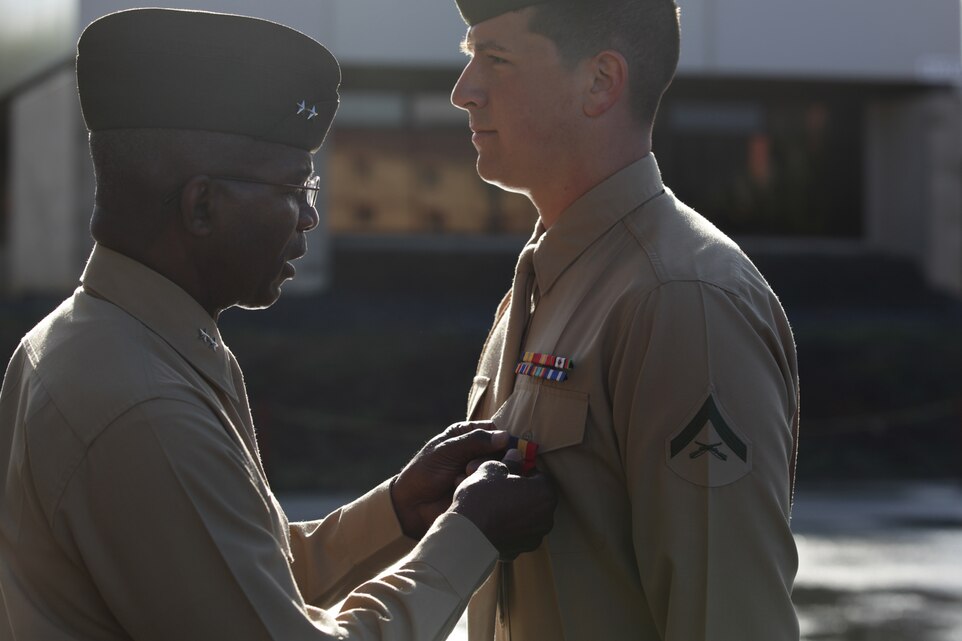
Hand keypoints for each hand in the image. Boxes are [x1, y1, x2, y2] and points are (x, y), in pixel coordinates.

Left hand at [391, 422, 509, 538]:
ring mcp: (481, 472)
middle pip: (502, 450)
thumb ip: (475, 441)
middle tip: (470, 467)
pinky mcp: (483, 491)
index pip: (494, 430)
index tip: (499, 446)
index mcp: (467, 435)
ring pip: (502, 467)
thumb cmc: (425, 472)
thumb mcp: (447, 450)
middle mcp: (477, 452)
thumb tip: (506, 437)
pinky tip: (468, 489)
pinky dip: (485, 486)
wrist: (413, 505)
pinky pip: (496, 486)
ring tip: (466, 477)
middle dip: (490, 457)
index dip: (500, 438)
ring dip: (486, 471)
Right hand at [451, 461, 556, 559]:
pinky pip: (516, 534)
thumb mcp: (492, 469)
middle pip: (536, 499)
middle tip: (500, 487)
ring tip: (493, 504)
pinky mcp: (519, 551)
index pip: (541, 477)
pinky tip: (490, 522)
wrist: (466, 535)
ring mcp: (533, 538)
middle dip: (521, 492)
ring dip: (515, 510)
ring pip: (527, 518)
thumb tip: (515, 456)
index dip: (525, 471)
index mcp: (545, 495)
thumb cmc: (482, 498)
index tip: (511, 471)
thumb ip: (509, 462)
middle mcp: (546, 519)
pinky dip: (507, 528)